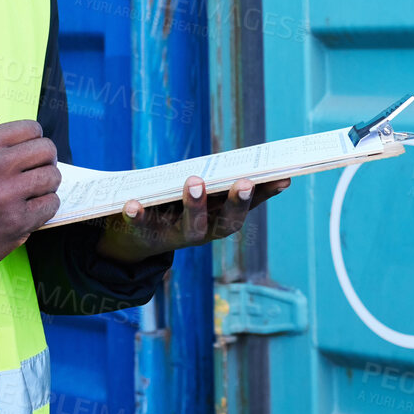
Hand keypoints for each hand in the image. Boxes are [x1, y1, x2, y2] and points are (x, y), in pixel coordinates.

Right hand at [0, 120, 60, 275]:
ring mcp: (8, 194)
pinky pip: (51, 204)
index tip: (32, 148)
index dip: (36, 138)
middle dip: (47, 159)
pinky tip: (32, 209)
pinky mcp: (18, 221)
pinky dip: (46, 206)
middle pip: (46, 149)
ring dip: (47, 184)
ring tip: (34, 191)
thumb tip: (15, 139)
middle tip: (38, 169)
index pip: (30, 128)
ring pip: (53, 176)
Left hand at [95, 176, 290, 262]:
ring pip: (189, 227)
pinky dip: (138, 215)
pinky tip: (133, 202)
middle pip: (223, 223)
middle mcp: (201, 233)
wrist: (131, 243)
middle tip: (243, 183)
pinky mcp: (143, 234)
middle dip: (235, 204)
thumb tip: (271, 170)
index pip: (245, 209)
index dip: (264, 196)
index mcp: (216, 222)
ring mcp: (173, 236)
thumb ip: (226, 188)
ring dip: (194, 205)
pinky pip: (140, 226)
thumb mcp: (202, 201)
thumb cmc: (175, 210)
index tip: (282, 178)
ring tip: (194, 181)